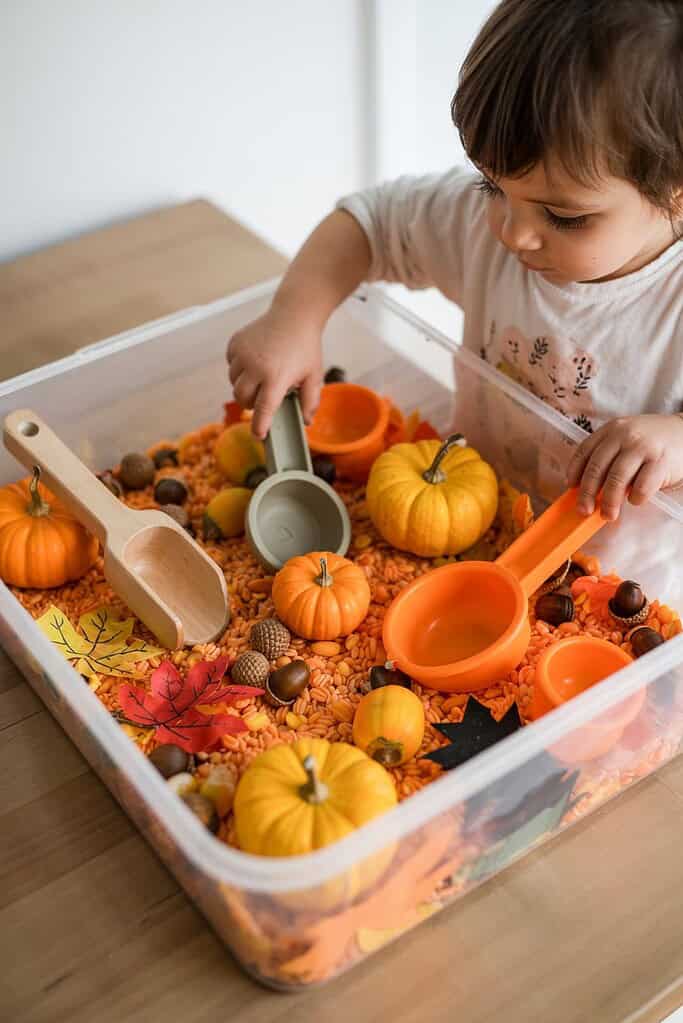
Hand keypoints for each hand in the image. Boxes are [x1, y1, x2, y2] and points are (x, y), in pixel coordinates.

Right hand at [227, 309, 322, 438]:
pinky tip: (254, 362)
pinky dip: (239, 369)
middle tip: (261, 400)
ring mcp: (243, 353)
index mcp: (276, 376)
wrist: (294, 315)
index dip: (259, 425)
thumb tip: (306, 421)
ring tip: (259, 378)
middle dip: (250, 404)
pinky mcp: (235, 343)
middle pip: (242, 398)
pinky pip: (231, 365)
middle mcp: (256, 366)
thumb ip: (310, 401)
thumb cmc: (306, 347)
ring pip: (234, 382)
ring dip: (244, 386)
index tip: (258, 436)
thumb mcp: (314, 375)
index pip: (263, 409)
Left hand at [567, 414, 682, 519]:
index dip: (575, 471)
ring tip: (608, 515)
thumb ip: (610, 456)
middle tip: (584, 510)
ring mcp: (643, 448)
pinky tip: (636, 500)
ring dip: (609, 502)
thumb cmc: (653, 442)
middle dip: (587, 493)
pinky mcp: (660, 462)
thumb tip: (589, 489)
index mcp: (611, 430)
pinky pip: (640, 487)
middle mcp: (624, 436)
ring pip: (616, 480)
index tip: (571, 487)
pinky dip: (635, 499)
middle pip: (597, 468)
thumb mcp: (628, 439)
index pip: (585, 450)